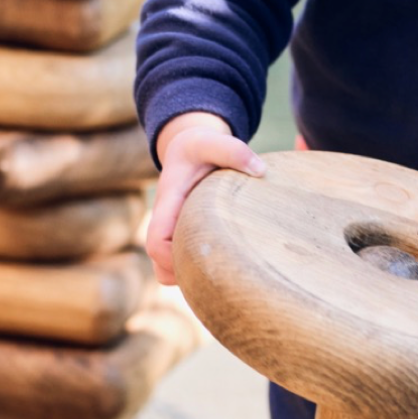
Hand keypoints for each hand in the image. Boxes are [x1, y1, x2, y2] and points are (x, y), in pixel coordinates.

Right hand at [146, 112, 266, 285]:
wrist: (190, 151)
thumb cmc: (201, 148)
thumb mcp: (213, 142)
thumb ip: (233, 151)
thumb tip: (260, 171)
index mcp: (168, 205)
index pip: (156, 242)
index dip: (174, 256)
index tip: (204, 253)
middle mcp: (166, 225)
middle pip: (162, 268)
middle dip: (189, 274)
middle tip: (228, 268)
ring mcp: (173, 236)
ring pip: (170, 274)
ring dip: (193, 276)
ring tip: (229, 266)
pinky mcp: (183, 241)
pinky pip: (182, 270)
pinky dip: (198, 273)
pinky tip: (228, 260)